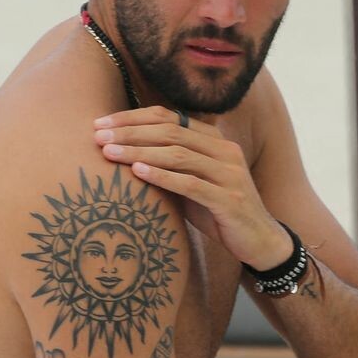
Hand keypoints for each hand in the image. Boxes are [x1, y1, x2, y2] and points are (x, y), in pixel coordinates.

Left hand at [93, 106, 290, 269]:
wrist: (259, 241)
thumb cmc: (217, 211)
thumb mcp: (191, 182)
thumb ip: (168, 165)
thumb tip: (123, 152)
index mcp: (214, 139)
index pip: (168, 117)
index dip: (133, 117)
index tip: (101, 123)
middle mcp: (224, 150)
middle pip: (170, 132)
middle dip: (130, 131)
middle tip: (98, 136)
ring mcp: (229, 173)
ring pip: (178, 154)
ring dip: (139, 151)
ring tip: (109, 153)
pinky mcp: (229, 199)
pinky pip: (191, 183)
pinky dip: (162, 176)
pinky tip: (137, 172)